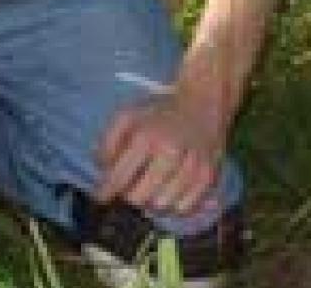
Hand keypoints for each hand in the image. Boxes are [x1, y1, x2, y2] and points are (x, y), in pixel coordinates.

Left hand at [95, 91, 229, 215]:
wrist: (201, 103)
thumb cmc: (157, 111)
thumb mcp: (125, 116)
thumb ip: (108, 142)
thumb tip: (103, 170)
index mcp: (145, 137)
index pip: (119, 177)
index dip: (106, 192)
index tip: (101, 199)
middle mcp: (170, 154)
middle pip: (140, 198)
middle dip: (128, 198)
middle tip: (125, 193)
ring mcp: (192, 167)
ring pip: (162, 206)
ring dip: (150, 204)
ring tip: (147, 192)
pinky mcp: (209, 177)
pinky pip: (186, 208)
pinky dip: (172, 208)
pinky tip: (167, 196)